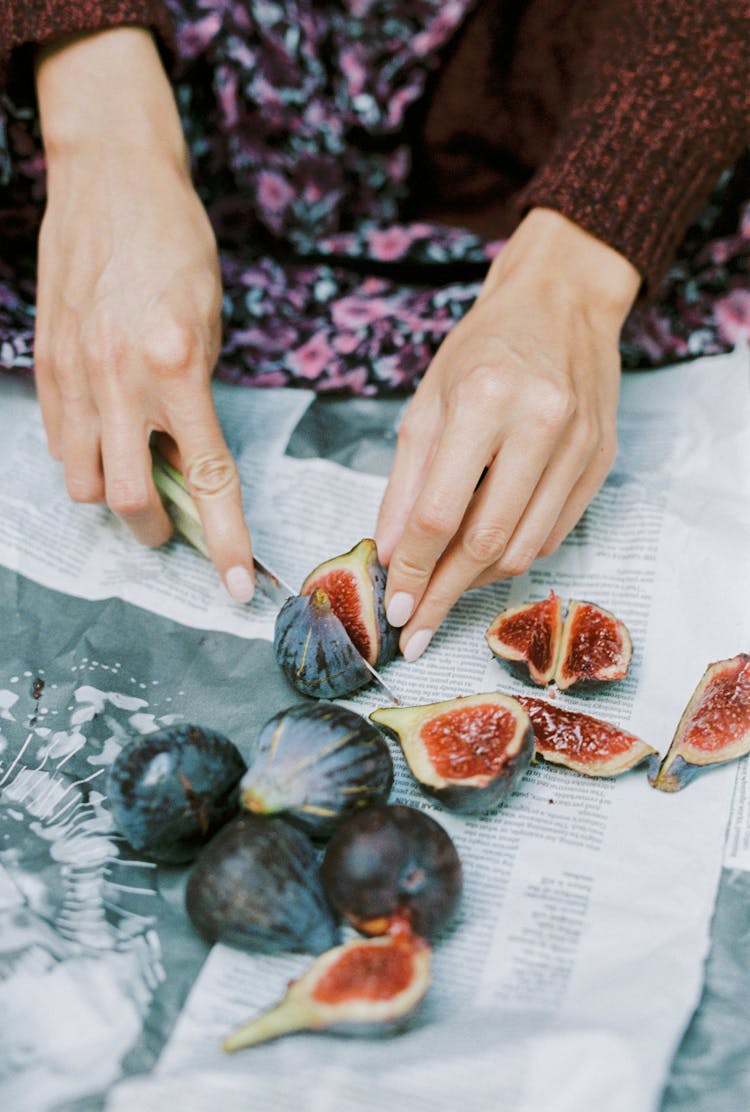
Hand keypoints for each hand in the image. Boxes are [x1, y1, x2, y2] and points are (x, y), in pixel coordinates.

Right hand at [34, 28, 254, 601]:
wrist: (110, 178)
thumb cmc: (175, 242)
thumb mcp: (210, 318)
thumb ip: (198, 391)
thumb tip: (189, 451)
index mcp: (178, 368)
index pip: (208, 479)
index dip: (225, 542)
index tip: (238, 586)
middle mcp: (121, 380)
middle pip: (132, 499)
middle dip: (158, 529)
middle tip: (175, 523)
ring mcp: (74, 375)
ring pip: (84, 482)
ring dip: (115, 495)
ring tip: (136, 471)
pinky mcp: (45, 364)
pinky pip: (57, 443)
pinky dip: (83, 458)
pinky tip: (104, 437)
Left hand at [375, 208, 639, 659]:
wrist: (562, 301)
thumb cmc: (484, 347)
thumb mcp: (427, 401)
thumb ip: (405, 481)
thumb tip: (388, 552)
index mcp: (483, 402)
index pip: (440, 512)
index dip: (411, 567)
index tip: (393, 604)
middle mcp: (540, 426)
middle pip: (486, 542)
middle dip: (443, 594)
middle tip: (416, 628)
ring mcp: (580, 447)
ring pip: (524, 548)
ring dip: (477, 582)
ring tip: (444, 593)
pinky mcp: (601, 462)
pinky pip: (553, 533)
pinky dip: (513, 555)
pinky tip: (484, 559)